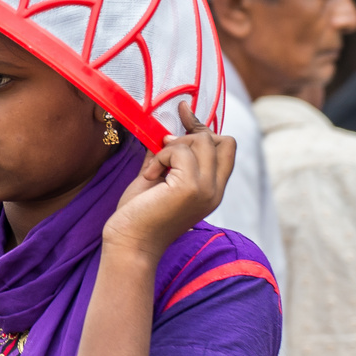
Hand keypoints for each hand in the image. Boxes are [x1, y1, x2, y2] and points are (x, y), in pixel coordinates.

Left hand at [105, 103, 235, 256]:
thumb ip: (165, 157)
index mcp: (212, 190)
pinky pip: (181, 151)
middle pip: (220, 139)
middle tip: (162, 149)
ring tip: (154, 170)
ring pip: (202, 140)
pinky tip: (150, 177)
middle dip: (189, 135)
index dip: (204, 127)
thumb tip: (163, 130)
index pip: (225, 148)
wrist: (130, 244)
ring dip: (172, 147)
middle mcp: (216, 190)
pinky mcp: (191, 188)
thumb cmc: (138, 215)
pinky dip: (161, 156)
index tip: (183, 110)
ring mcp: (206, 189)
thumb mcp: (156, 178)